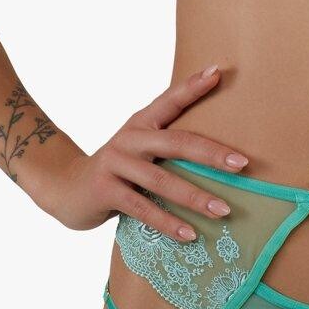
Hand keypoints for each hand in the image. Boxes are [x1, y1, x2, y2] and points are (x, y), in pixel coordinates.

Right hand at [46, 65, 249, 240]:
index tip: (218, 73)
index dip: (193, 86)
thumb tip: (223, 158)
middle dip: (212, 153)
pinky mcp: (104, 189)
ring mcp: (115, 163)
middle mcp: (129, 138)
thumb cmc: (118, 170)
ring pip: (161, 180)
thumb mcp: (140, 150)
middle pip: (176, 142)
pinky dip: (168, 223)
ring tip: (223, 210)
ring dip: (195, 197)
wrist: (65, 188)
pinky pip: (142, 207)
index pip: (170, 100)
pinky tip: (190, 235)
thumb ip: (169, 146)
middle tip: (242, 164)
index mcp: (141, 124)